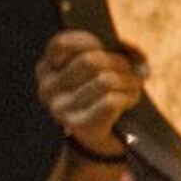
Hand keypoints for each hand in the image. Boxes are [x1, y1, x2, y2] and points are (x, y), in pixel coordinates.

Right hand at [36, 29, 145, 153]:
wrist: (105, 140)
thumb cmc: (107, 96)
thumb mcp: (108, 69)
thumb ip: (120, 52)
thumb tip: (132, 51)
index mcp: (48, 69)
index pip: (63, 43)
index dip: (89, 40)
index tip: (104, 47)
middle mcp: (48, 88)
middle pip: (92, 60)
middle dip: (120, 63)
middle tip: (130, 73)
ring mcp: (60, 108)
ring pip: (106, 80)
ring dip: (129, 83)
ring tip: (132, 89)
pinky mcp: (78, 126)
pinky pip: (112, 101)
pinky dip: (129, 98)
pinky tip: (129, 102)